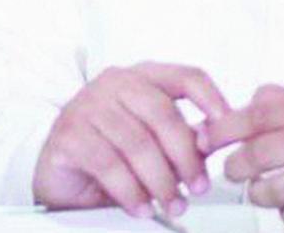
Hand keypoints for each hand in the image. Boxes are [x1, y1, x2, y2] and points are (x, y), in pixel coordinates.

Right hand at [33, 62, 227, 218]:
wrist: (58, 170)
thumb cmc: (110, 148)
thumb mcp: (151, 137)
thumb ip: (181, 135)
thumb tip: (211, 143)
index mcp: (144, 76)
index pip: (186, 76)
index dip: (210, 98)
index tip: (225, 125)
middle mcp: (117, 82)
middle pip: (163, 114)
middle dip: (185, 156)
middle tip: (197, 186)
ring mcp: (89, 104)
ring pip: (138, 143)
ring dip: (160, 181)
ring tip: (172, 203)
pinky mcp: (69, 134)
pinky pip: (108, 165)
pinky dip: (130, 191)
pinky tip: (142, 207)